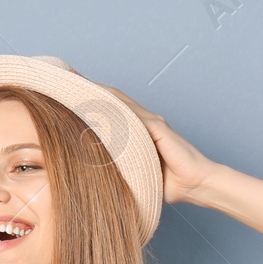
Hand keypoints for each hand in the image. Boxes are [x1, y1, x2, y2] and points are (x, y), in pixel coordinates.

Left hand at [68, 67, 220, 204]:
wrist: (195, 184)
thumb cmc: (167, 182)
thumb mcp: (134, 173)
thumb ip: (117, 166)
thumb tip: (91, 172)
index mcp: (138, 130)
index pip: (111, 109)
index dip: (92, 99)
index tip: (69, 92)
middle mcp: (143, 121)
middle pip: (113, 99)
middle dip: (90, 88)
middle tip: (67, 79)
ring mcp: (151, 122)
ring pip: (120, 101)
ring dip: (99, 92)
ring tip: (77, 83)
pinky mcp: (157, 127)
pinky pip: (132, 114)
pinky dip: (114, 106)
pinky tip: (98, 101)